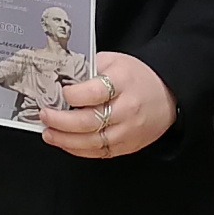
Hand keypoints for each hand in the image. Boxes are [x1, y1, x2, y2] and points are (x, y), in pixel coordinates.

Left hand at [39, 52, 176, 158]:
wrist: (168, 95)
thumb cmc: (138, 76)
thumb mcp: (115, 61)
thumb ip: (89, 68)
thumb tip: (61, 78)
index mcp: (124, 82)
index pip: (95, 92)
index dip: (73, 95)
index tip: (61, 92)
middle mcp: (127, 108)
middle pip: (89, 121)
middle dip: (61, 120)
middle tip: (45, 115)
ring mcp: (128, 131)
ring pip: (91, 141)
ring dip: (65, 140)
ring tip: (48, 133)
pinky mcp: (128, 146)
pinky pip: (99, 153)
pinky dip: (78, 150)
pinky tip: (65, 143)